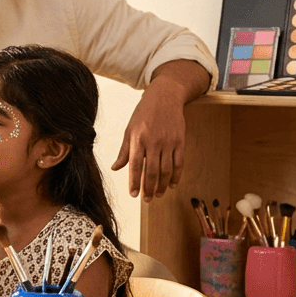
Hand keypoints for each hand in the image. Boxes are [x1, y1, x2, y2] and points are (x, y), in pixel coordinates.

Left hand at [111, 86, 184, 201]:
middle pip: (152, 171)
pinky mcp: (180, 141)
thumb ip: (124, 151)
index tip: (134, 195)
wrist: (165, 97)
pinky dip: (176, 175)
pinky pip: (179, 162)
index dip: (134, 182)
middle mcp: (153, 142)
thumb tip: (115, 168)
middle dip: (149, 188)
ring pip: (166, 169)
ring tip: (158, 194)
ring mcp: (168, 142)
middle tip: (147, 200)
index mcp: (138, 139)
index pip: (134, 166)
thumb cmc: (143, 113)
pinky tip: (172, 184)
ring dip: (162, 185)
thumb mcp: (129, 129)